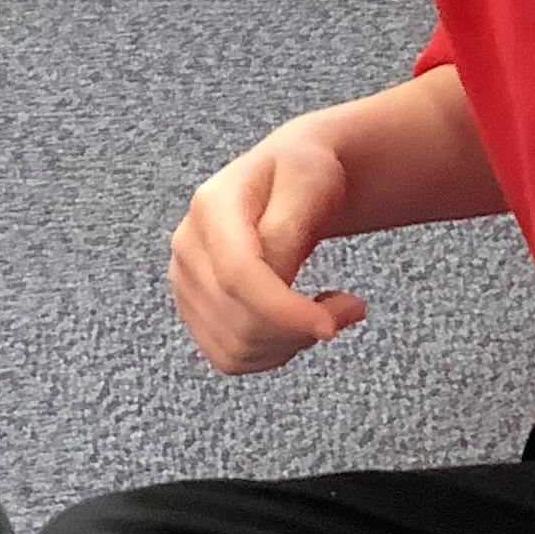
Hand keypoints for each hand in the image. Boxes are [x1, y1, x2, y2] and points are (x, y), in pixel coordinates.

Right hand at [169, 123, 368, 374]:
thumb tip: (276, 280)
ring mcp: (185, 282)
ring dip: (291, 343)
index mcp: (211, 206)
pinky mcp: (195, 311)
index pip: (238, 276)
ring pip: (235, 348)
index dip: (283, 311)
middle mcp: (187, 247)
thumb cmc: (304, 175)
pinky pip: (230, 358)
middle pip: (238, 320)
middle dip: (300, 328)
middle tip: (349, 308)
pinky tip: (297, 324)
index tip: (330, 325)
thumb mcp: (309, 181)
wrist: (289, 180)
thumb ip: (288, 229)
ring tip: (325, 309)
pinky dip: (273, 353)